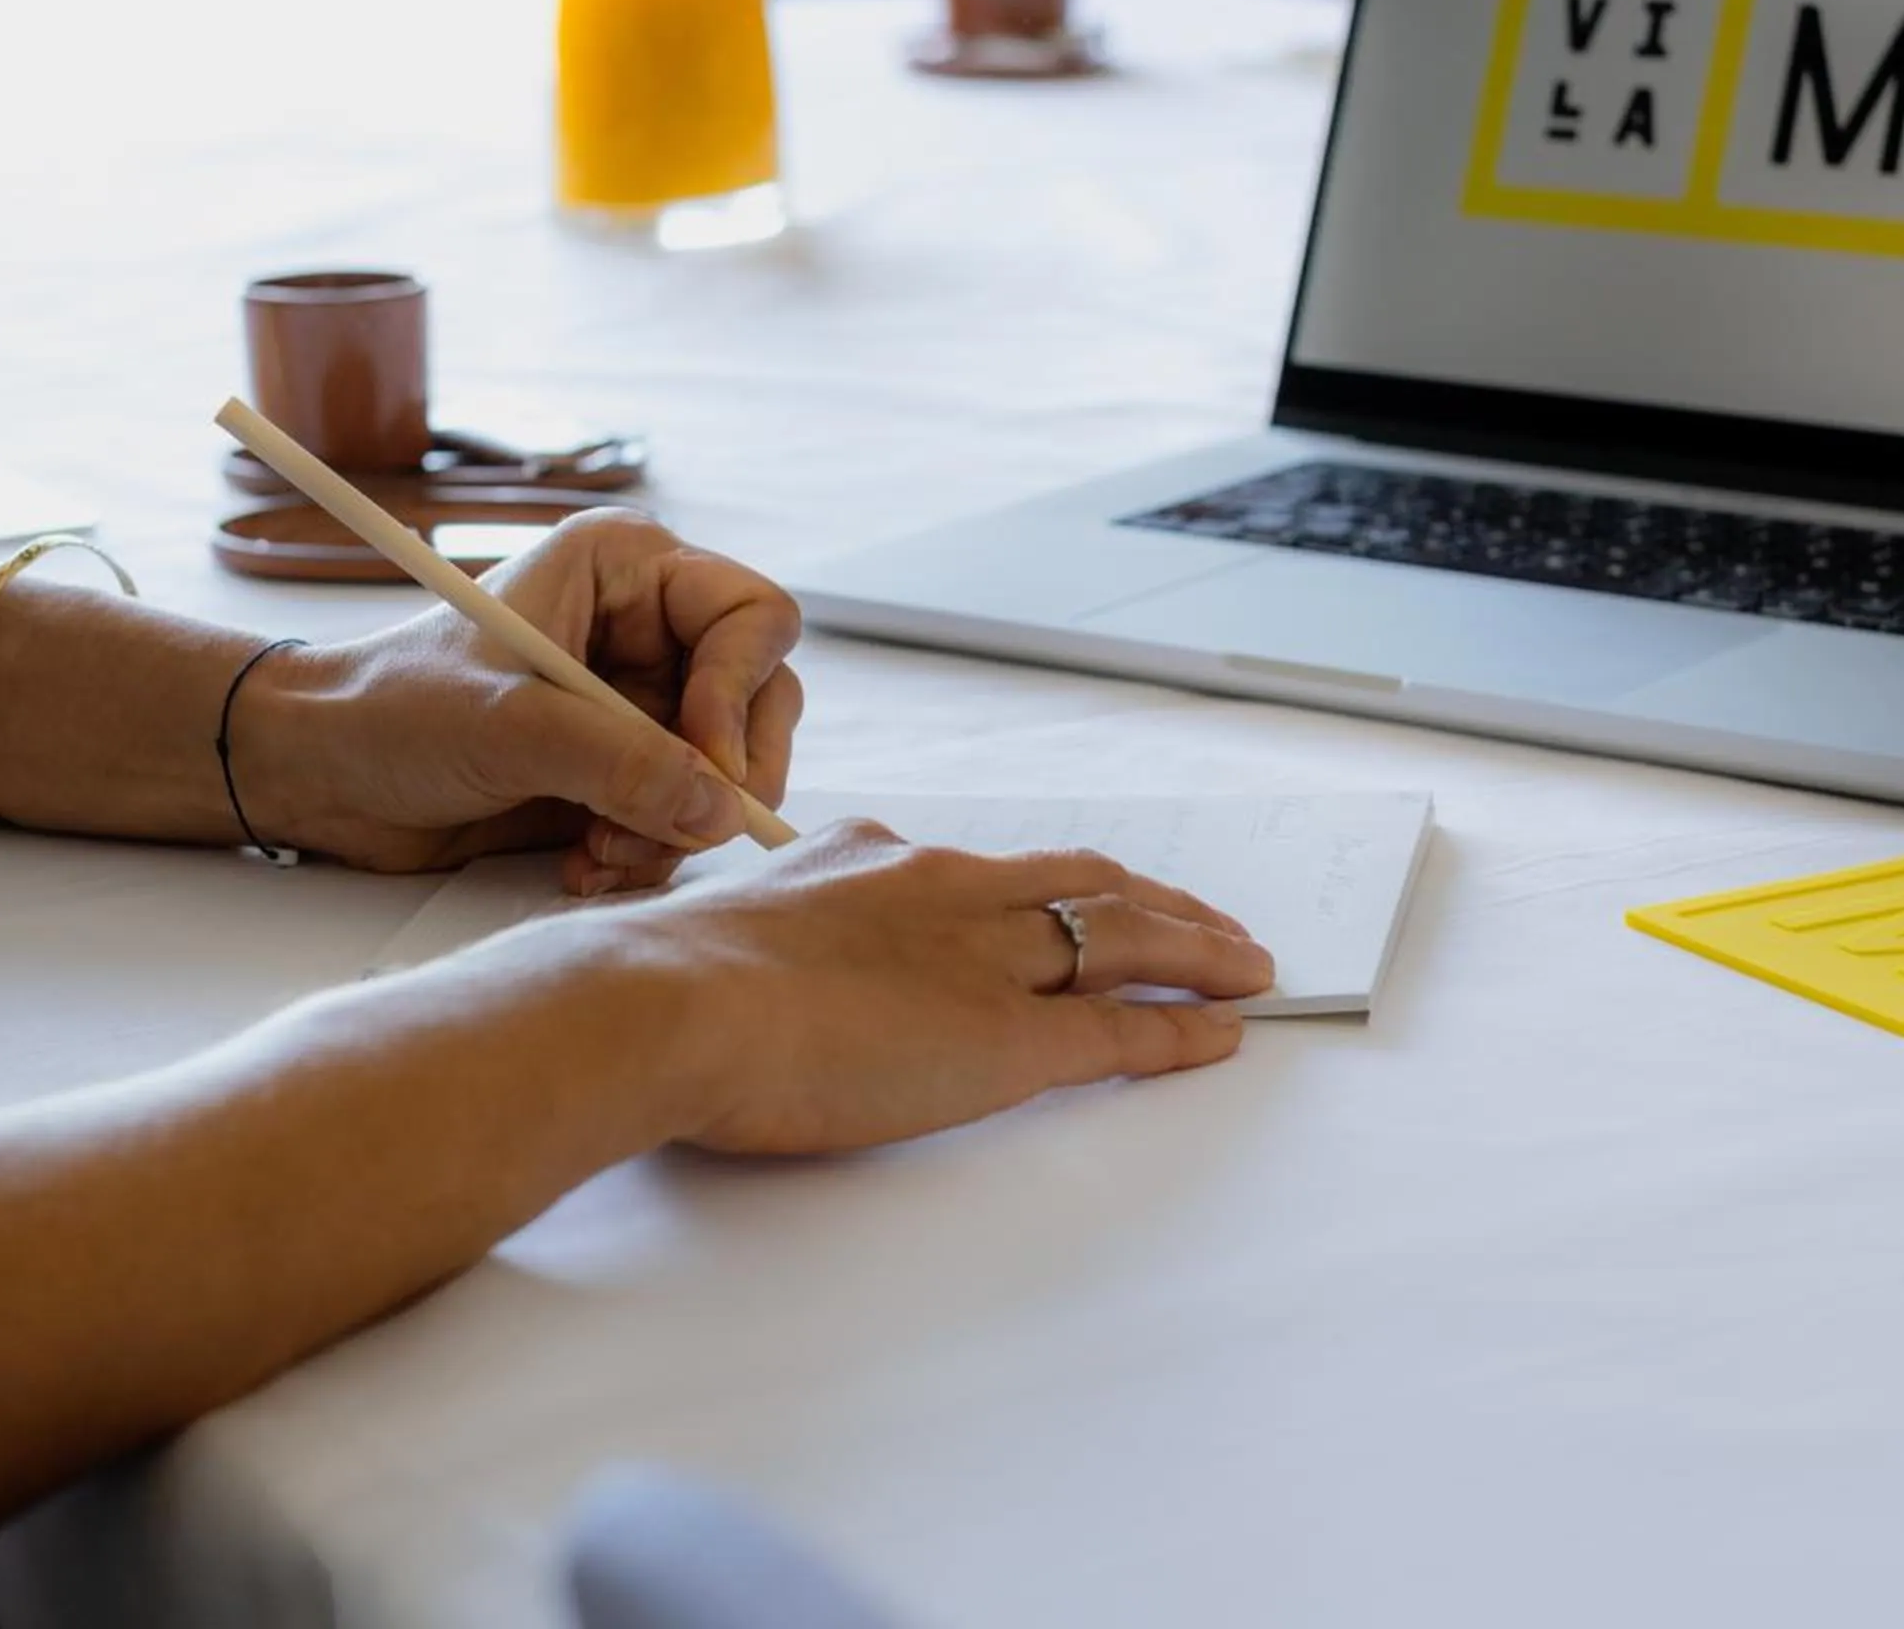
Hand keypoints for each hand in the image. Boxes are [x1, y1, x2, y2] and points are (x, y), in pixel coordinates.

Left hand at [243, 510, 801, 877]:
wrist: (323, 773)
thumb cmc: (390, 708)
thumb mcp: (506, 726)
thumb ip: (617, 762)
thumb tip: (717, 806)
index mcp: (626, 570)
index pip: (752, 618)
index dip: (739, 694)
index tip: (704, 764)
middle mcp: (650, 629)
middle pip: (761, 699)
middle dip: (720, 778)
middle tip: (674, 829)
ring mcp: (642, 703)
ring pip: (728, 773)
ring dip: (675, 828)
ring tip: (599, 851)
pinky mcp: (626, 769)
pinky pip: (687, 818)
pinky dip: (648, 853)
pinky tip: (583, 861)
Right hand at [606, 820, 1275, 1154]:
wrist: (660, 1003)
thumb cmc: (655, 986)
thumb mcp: (715, 931)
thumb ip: (757, 940)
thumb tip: (737, 968)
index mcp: (871, 862)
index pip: (984, 869)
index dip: (1047, 886)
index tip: (1075, 896)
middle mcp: (943, 893)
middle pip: (1079, 882)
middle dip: (1152, 898)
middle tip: (1204, 918)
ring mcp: (980, 963)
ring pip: (1121, 939)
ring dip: (1196, 949)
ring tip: (1248, 966)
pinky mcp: (1005, 1041)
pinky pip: (1119, 1029)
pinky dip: (1180, 1028)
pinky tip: (1223, 1033)